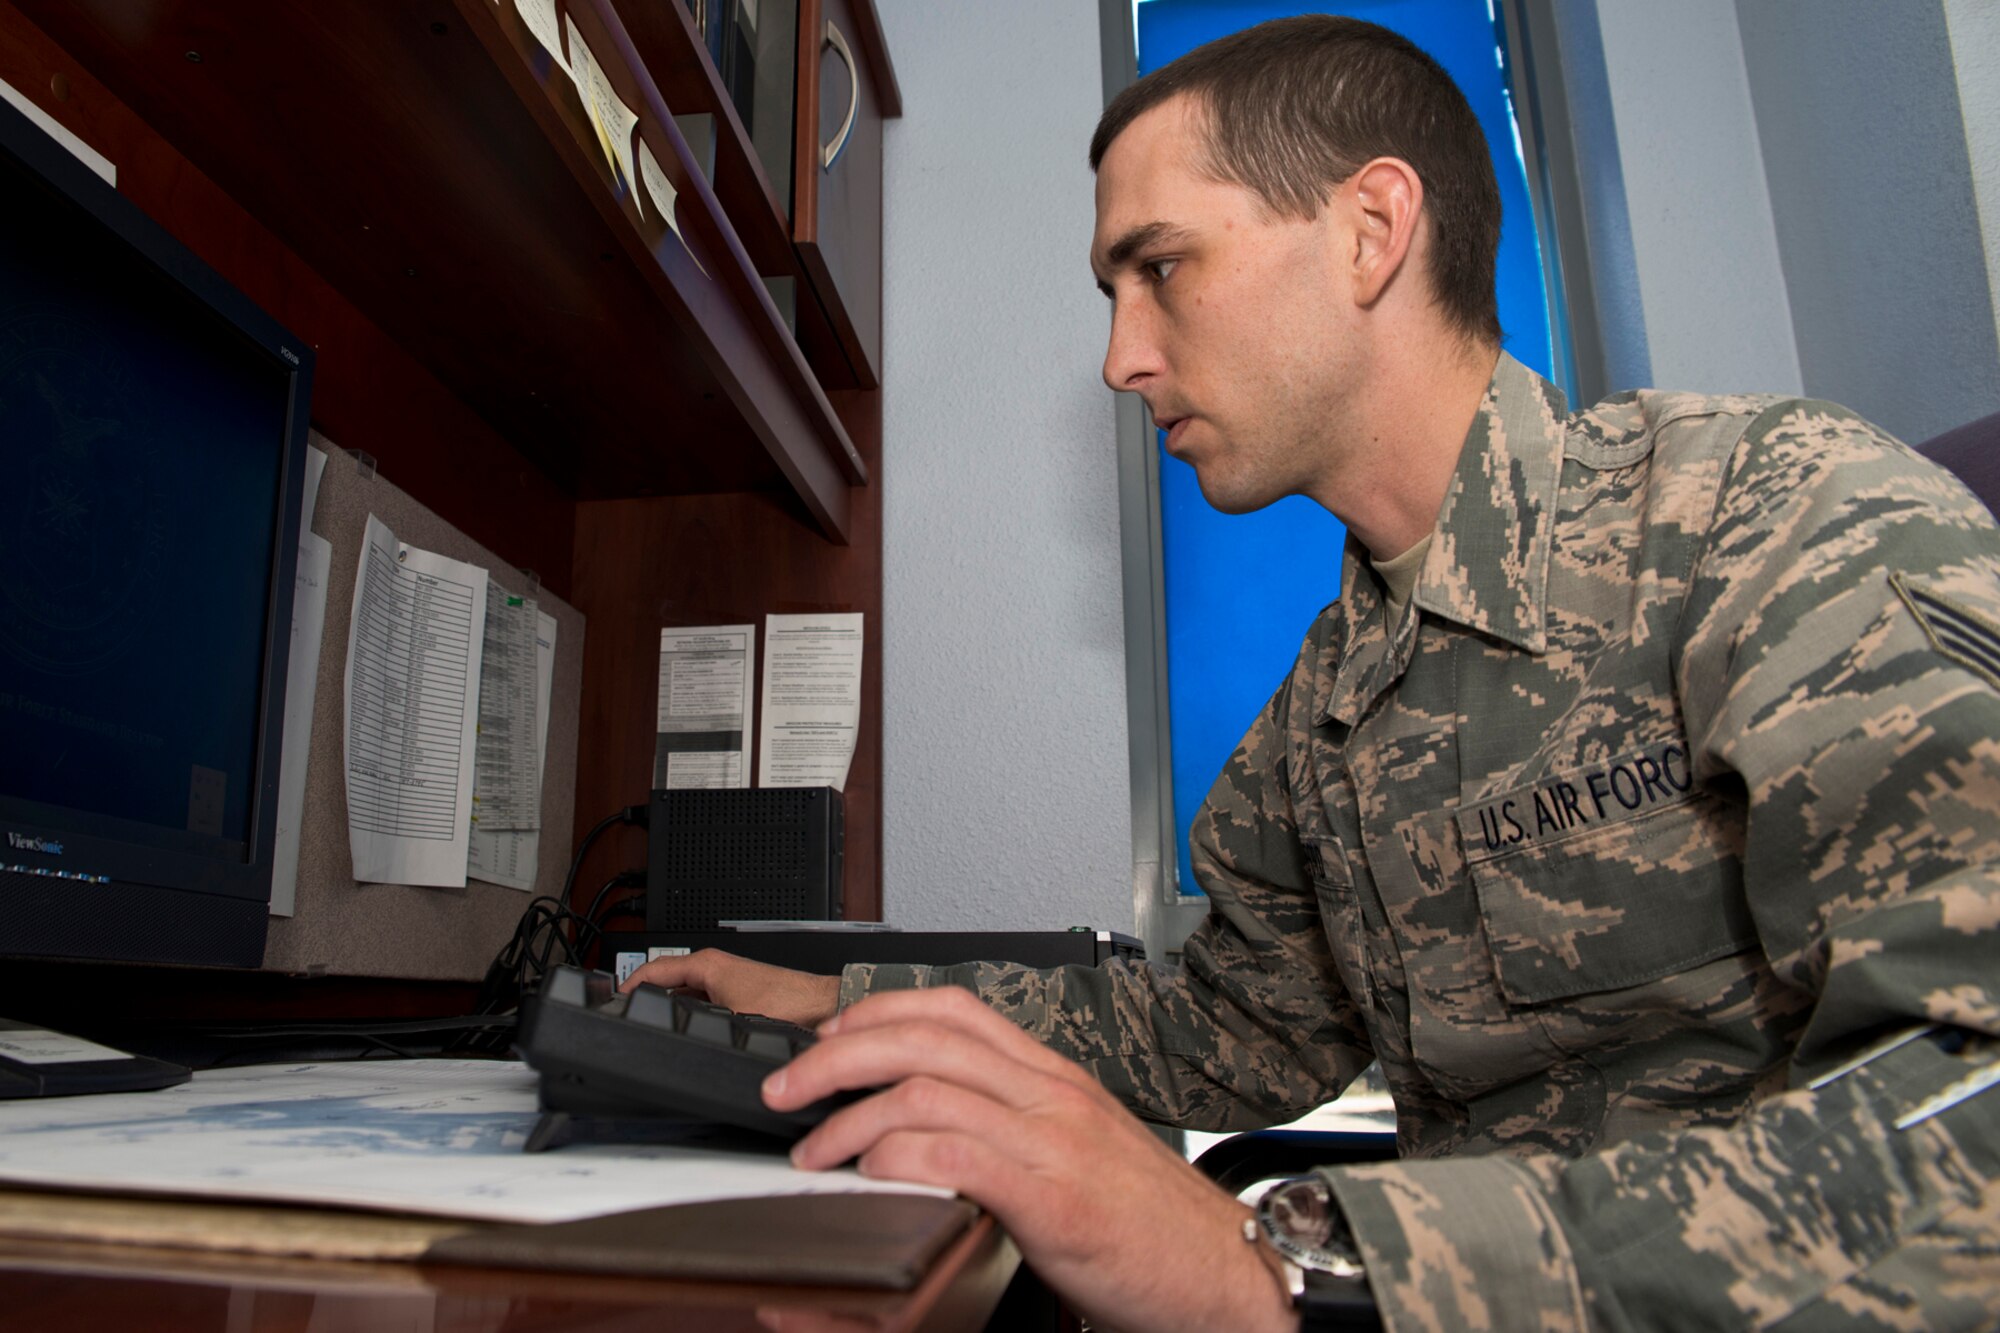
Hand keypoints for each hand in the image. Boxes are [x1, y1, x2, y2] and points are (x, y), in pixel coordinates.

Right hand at [618, 949, 841, 1027]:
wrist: (822, 1008)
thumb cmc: (788, 1004)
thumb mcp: (731, 1019)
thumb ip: (697, 1026)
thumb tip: (672, 1045)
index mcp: (707, 964)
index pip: (652, 969)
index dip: (627, 987)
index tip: (610, 1001)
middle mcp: (715, 969)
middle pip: (665, 983)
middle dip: (645, 1001)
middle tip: (626, 1020)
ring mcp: (726, 982)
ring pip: (683, 995)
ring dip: (668, 1010)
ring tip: (651, 1028)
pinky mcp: (738, 997)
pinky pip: (701, 1005)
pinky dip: (689, 1017)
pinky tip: (689, 1036)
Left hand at [766, 986, 1295, 1332]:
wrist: (1227, 1279)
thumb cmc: (1153, 1228)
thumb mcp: (1080, 1155)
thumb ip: (1016, 1129)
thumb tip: (938, 1129)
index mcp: (1056, 1078)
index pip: (955, 1007)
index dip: (878, 1012)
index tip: (828, 1038)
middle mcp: (1052, 1094)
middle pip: (926, 1034)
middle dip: (839, 1053)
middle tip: (787, 1089)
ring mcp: (1053, 1140)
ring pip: (928, 1086)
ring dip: (849, 1116)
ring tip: (810, 1152)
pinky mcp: (1053, 1198)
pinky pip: (955, 1154)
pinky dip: (895, 1160)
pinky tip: (868, 1179)